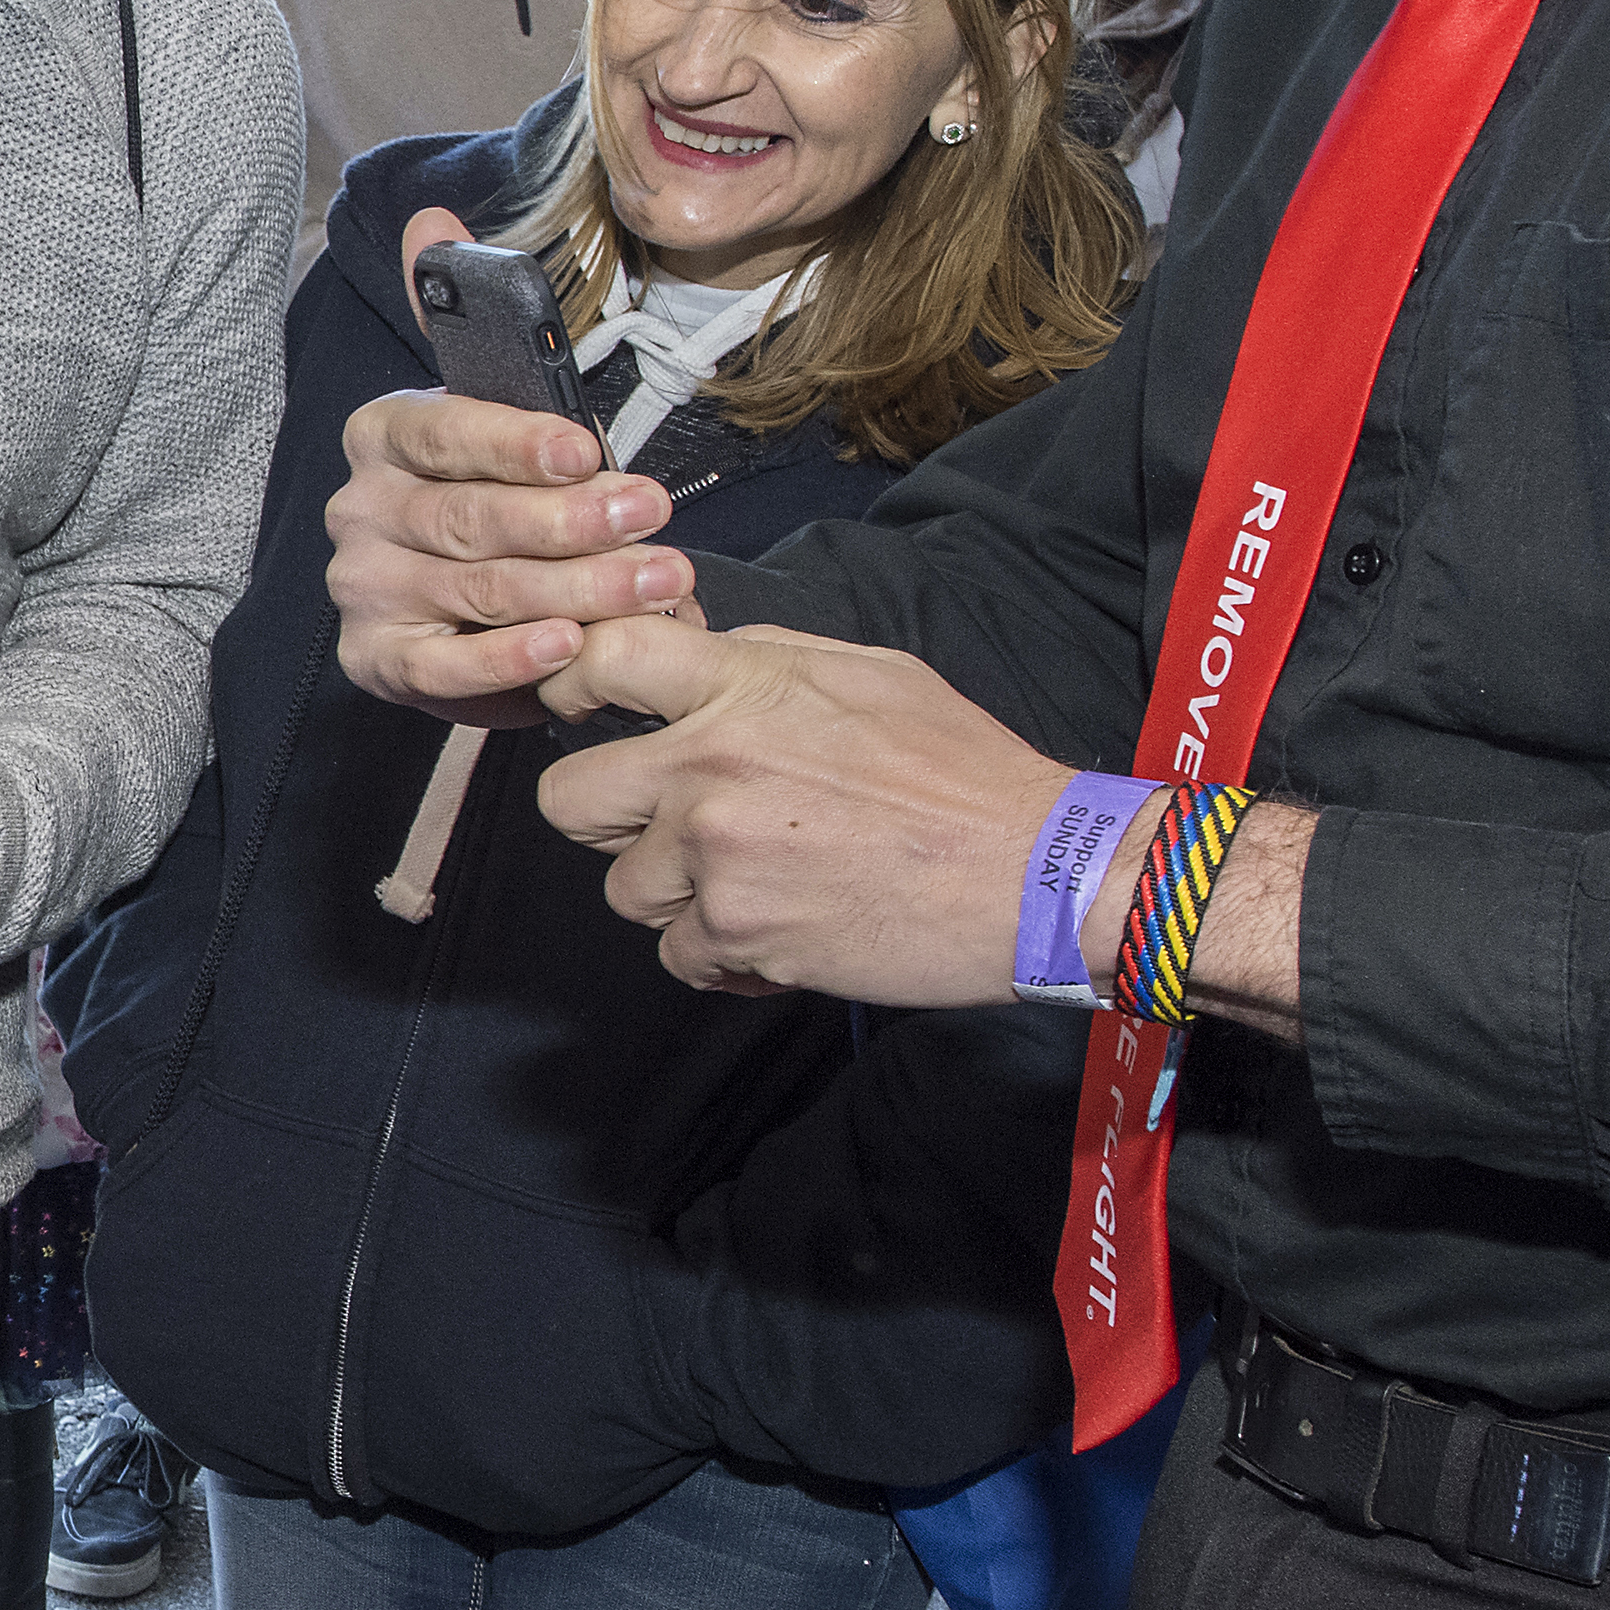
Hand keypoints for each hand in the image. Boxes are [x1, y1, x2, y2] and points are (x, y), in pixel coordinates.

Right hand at [325, 209, 694, 721]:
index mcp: (384, 435)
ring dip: (574, 588)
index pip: (441, 430)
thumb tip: (432, 218)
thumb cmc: (492, 492)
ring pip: (474, 587)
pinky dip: (509, 660)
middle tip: (651, 518)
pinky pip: (443, 666)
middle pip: (467, 515)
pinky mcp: (377, 661)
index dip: (515, 443)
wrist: (455, 603)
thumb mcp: (488, 406)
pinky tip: (570, 647)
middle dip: (570, 519)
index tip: (588, 451)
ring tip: (656, 582)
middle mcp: (360, 510)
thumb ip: (462, 316)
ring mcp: (364, 589)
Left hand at [533, 620, 1076, 1004]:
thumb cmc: (966, 774)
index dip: (575, 684)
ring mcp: (717, 854)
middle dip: (609, 818)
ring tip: (754, 887)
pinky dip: (721, 957)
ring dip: (677, 897)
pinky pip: (679, 955)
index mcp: (744, 688)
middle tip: (662, 827)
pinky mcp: (738, 933)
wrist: (1039, 875)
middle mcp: (712, 766)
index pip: (602, 659)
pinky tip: (779, 935)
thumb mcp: (871, 674)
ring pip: (626, 890)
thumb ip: (769, 661)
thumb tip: (703, 653)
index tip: (588, 711)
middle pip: (569, 798)